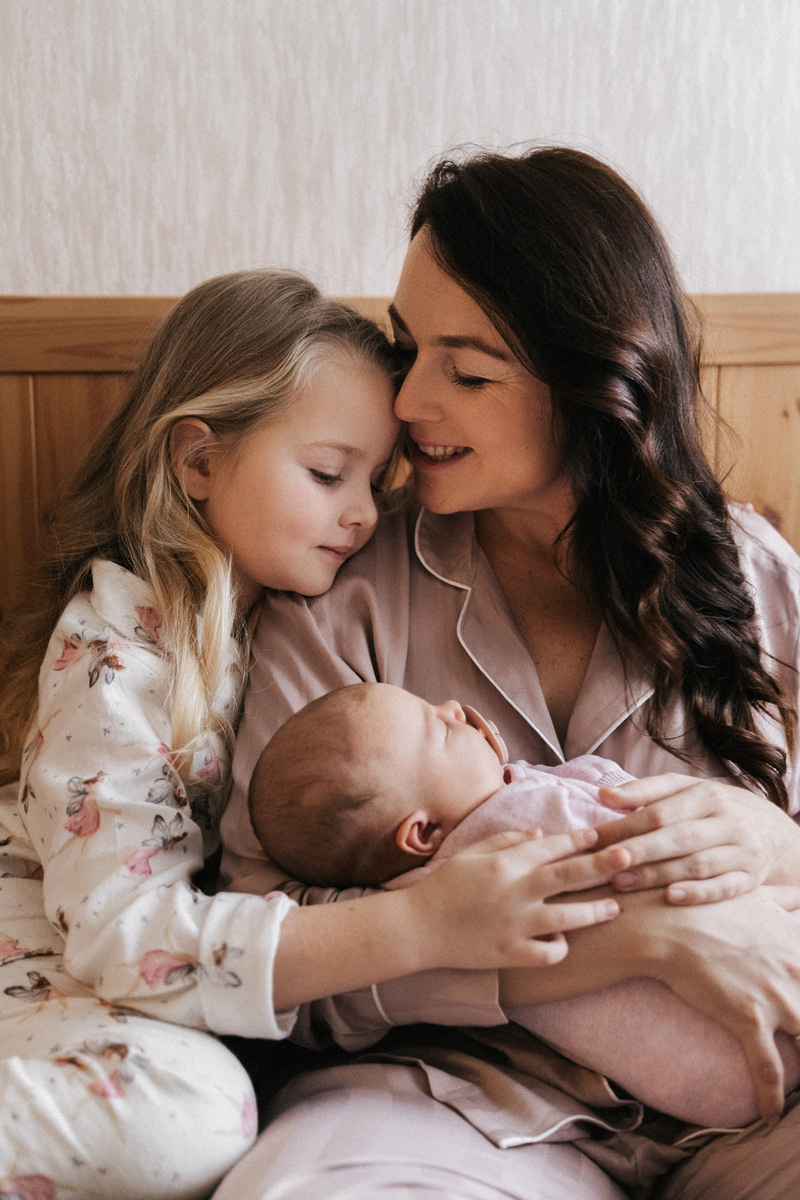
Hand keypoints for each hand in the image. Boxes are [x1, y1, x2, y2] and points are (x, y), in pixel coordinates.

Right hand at [402, 827, 627, 970]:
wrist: (416, 928)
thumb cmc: (443, 886)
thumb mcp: (471, 854)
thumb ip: (507, 842)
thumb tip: (542, 835)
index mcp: (504, 864)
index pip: (550, 847)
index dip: (578, 840)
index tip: (601, 836)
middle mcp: (514, 892)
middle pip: (568, 876)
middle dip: (601, 865)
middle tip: (630, 856)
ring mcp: (514, 925)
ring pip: (568, 918)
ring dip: (595, 911)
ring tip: (614, 907)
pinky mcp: (511, 954)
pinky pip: (549, 954)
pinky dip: (560, 948)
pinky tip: (565, 942)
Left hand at [595, 773, 799, 904]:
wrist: (774, 832)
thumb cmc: (714, 809)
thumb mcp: (685, 790)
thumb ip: (644, 792)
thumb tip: (603, 795)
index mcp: (707, 796)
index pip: (659, 812)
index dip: (623, 826)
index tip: (591, 839)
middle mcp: (727, 822)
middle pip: (676, 837)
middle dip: (637, 851)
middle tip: (603, 864)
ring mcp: (742, 852)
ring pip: (697, 864)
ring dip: (657, 874)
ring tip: (622, 883)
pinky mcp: (751, 880)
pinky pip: (725, 888)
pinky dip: (699, 894)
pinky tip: (671, 897)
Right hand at [635, 883, 799, 1123]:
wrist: (664, 923)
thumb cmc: (702, 904)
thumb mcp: (752, 894)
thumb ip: (782, 899)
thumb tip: (798, 895)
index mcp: (796, 943)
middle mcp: (794, 972)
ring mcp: (775, 999)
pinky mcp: (748, 1020)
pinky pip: (770, 1070)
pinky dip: (772, 1097)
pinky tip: (771, 1116)